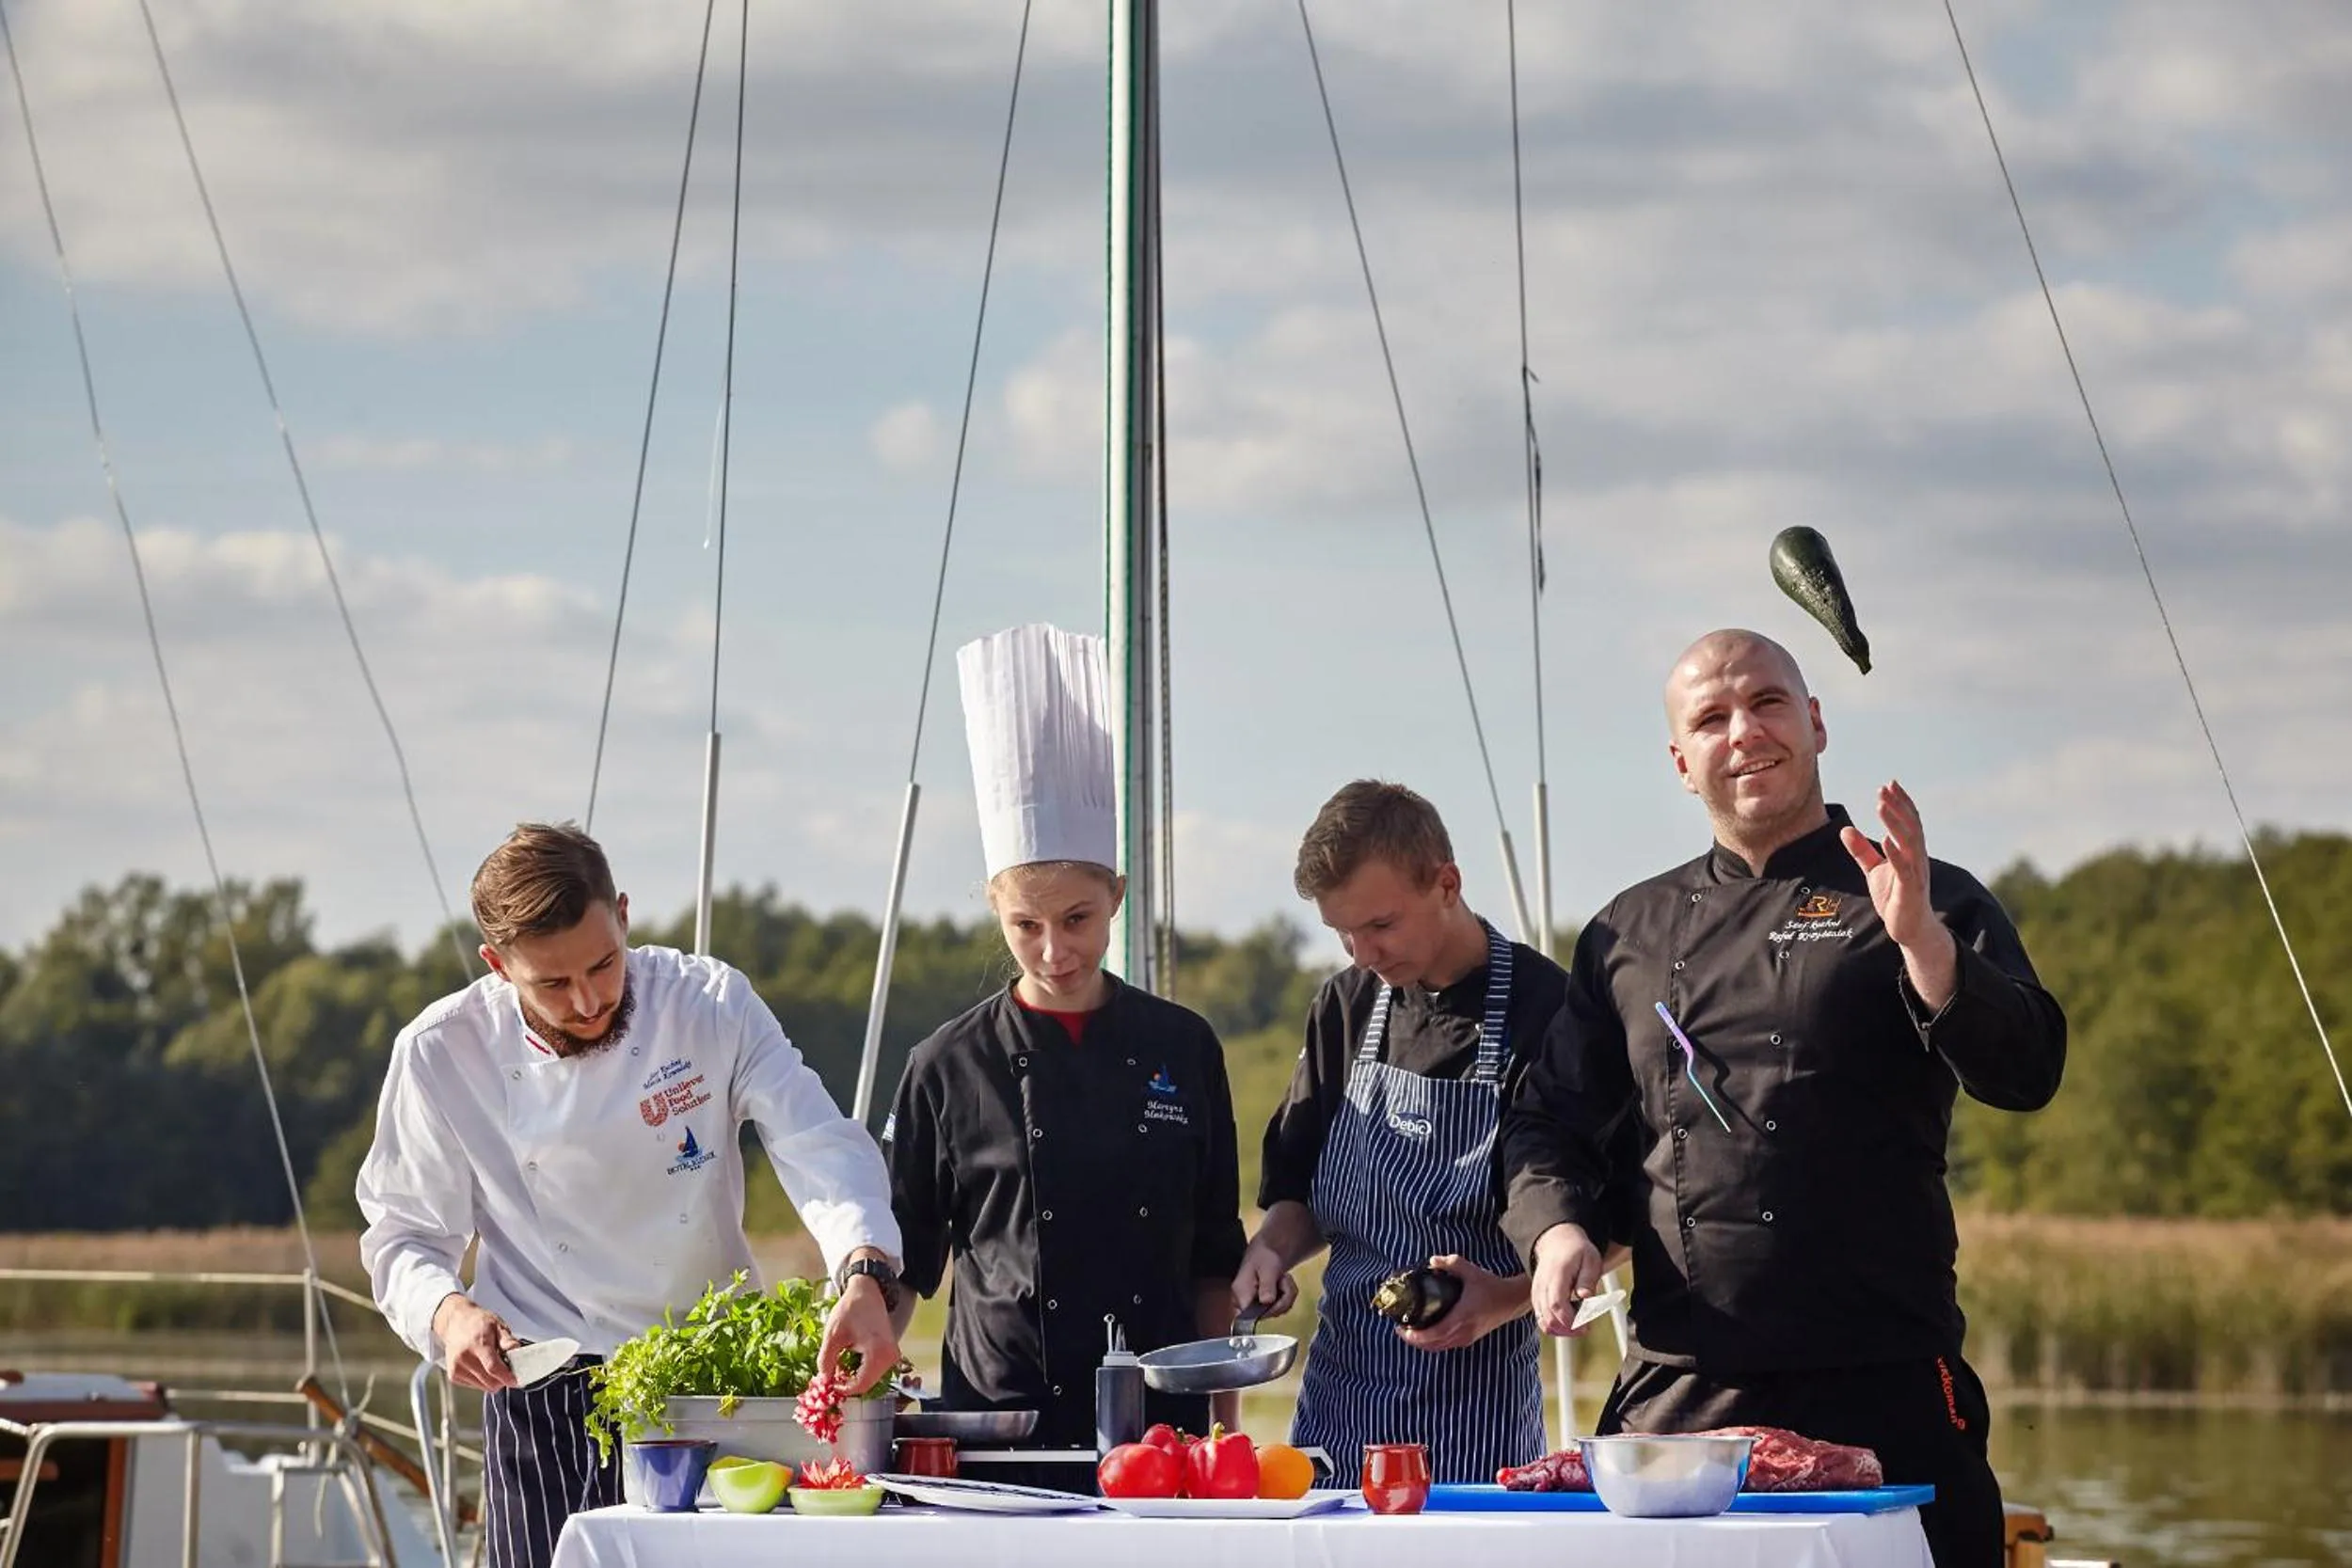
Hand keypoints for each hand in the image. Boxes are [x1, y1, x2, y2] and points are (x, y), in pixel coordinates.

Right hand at [433, 1294, 519, 1390]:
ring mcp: (456, 1368)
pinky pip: (474, 1385)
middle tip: (507, 1367)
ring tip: (493, 1364)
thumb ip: (507, 1340)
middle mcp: (464, 1358)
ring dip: (492, 1380)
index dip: (506, 1377)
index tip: (515, 1380)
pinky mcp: (453, 1375)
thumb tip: (516, 1350)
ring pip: (483, 1386)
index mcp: (477, 1345)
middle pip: (489, 1381)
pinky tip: (482, 1366)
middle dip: (502, 1379)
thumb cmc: (477, 1323)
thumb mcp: (497, 1325)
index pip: (493, 1367)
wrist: (455, 1323)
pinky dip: (482, 1380)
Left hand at [820, 1275, 901, 1396]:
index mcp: (878, 1353)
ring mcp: (893, 1355)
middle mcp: (890, 1357)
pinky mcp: (891, 1353)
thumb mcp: (832, 1335)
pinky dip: (861, 1370)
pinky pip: (875, 1370)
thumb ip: (826, 1361)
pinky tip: (849, 1359)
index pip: (861, 1385)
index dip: (843, 1389)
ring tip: (839, 1365)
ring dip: (854, 1377)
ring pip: (871, 1378)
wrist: (866, 1292)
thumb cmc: (850, 1309)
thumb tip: (824, 1381)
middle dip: (848, 1383)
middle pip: (867, 1384)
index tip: (829, 1384)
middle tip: (832, 1375)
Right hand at [1231, 1242, 1298, 1319]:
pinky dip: (1287, 1295)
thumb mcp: (1268, 1268)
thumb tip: (1266, 1302)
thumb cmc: (1264, 1255)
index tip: (1275, 1299)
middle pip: (1267, 1315)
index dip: (1265, 1313)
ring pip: (1277, 1312)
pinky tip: (1283, 1284)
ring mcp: (1255, 1305)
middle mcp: (1245, 1302)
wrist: (1268, 1250)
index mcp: (1240, 1293)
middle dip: (1282, 1299)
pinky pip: (1281, 1308)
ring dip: (1286, 1295)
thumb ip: (1266, 1285)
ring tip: (1282, 1279)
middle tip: (1282, 1281)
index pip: (1248, 1318)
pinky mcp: (1264, 1305)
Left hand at [1395, 1254, 1529, 1352]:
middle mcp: (1464, 1330)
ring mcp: (1467, 1337)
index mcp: (1462, 1316)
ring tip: (1409, 1333)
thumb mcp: (1471, 1271)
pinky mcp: (1470, 1338)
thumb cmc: (1491, 1286)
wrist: (1511, 1301)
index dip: (1418, 1335)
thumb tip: (1432, 1260)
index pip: (1436, 1332)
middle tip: (1400, 1330)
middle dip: (1414, 1340)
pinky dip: (1434, 1343)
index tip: (1403, 1329)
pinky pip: (1447, 1345)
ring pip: (1440, 1347)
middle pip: (1434, 1344)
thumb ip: (1451, 1264)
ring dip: (1423, 1344)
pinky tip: (1426, 1335)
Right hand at [1529, 1223, 1607, 1336]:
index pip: (1556, 1304)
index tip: (1586, 1326)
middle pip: (1548, 1317)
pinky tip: (1569, 1321)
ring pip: (1543, 1321)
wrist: (1557, 1242)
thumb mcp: (1591, 1259)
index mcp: (1557, 1275)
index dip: (1570, 1321)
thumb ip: (1588, 1279)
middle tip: (1585, 1328)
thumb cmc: (1578, 1252)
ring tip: (1578, 1326)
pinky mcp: (1536, 1297)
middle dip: (1568, 1330)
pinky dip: (1555, 1325)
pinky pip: (1541, 1318)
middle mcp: (1542, 1285)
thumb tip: (1585, 1296)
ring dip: (1562, 1330)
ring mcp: (1537, 1292)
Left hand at [1842, 780, 1957, 1005]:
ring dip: (1895, 823)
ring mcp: (1916, 873)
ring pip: (1908, 843)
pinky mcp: (1910, 890)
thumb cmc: (1894, 898)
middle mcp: (1917, 858)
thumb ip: (1862, 851)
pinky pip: (1904, 869)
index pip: (1908, 821)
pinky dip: (1896, 854)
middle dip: (1897, 806)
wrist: (1909, 929)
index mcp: (1911, 852)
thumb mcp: (1874, 871)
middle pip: (1910, 826)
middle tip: (1884, 788)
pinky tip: (1886, 841)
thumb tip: (1844, 829)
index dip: (1899, 802)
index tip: (1888, 784)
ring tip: (1882, 806)